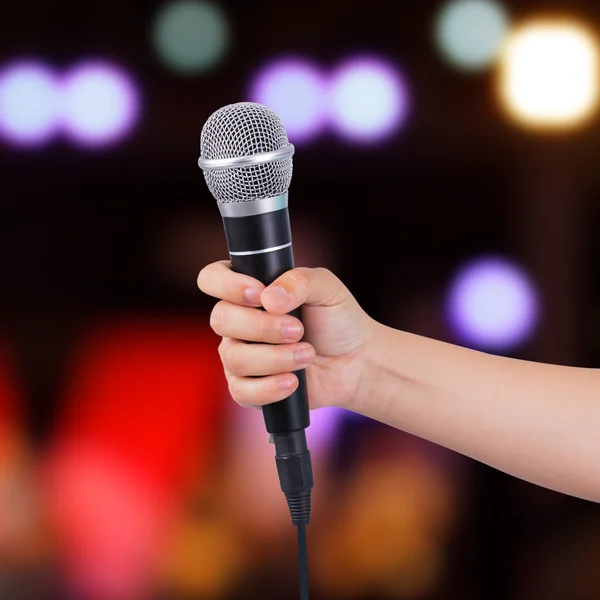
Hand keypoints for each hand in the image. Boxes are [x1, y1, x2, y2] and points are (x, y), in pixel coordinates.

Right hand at [198, 261, 373, 409]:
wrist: (355, 361)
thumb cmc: (337, 320)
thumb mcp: (326, 288)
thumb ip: (299, 281)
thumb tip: (269, 298)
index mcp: (250, 290)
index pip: (212, 278)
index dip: (226, 285)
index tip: (258, 294)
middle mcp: (238, 321)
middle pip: (220, 319)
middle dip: (262, 326)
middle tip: (298, 330)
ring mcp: (240, 354)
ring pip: (233, 356)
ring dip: (274, 357)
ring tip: (307, 354)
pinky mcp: (248, 387)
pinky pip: (241, 391)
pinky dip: (269, 387)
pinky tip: (293, 381)